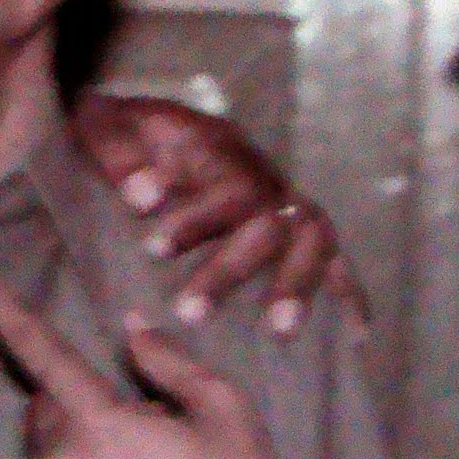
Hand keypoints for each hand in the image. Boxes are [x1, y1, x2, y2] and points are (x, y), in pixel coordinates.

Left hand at [69, 92, 368, 336]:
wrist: (141, 126)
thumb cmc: (121, 136)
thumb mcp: (104, 129)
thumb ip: (119, 157)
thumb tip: (146, 197)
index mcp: (216, 146)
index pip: (225, 182)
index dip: (198, 220)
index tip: (153, 249)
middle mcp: (260, 171)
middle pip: (272, 218)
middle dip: (235, 269)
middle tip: (189, 313)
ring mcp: (282, 198)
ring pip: (314, 236)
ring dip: (299, 284)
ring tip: (280, 331)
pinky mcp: (292, 225)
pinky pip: (331, 254)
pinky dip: (346, 290)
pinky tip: (355, 332)